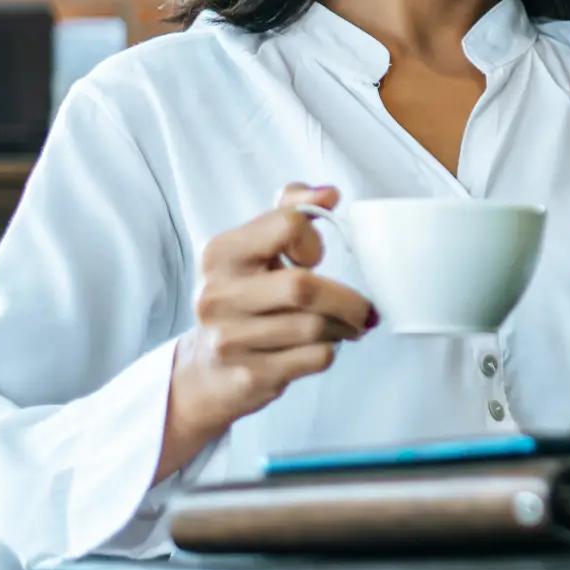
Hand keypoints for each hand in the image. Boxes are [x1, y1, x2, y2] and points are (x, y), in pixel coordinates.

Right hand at [155, 184, 376, 481]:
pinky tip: (325, 346)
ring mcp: (229, 340)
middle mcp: (218, 296)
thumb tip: (330, 193)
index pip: (288, 224)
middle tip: (363, 307)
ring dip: (344, 326)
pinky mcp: (249, 376)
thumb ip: (290, 210)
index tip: (314, 257)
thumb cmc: (242, 298)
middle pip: (304, 286)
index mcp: (220, 254)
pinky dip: (331, 350)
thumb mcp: (254, 248)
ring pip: (315, 327)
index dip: (313, 239)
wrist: (206, 372)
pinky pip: (314, 358)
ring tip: (347, 326)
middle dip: (346, 298)